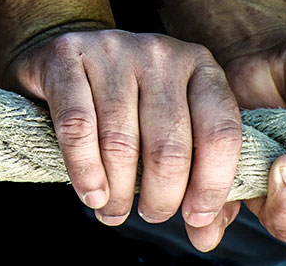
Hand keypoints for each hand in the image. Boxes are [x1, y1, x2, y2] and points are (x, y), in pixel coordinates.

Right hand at [2, 29, 242, 250]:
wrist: (65, 56)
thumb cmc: (128, 102)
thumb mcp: (171, 128)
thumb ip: (198, 179)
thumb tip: (206, 235)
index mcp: (199, 66)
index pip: (220, 133)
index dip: (212, 186)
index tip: (195, 218)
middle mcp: (160, 52)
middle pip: (169, 147)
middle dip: (161, 198)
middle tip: (151, 214)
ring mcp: (112, 49)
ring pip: (121, 143)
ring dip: (118, 192)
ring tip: (113, 210)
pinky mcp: (67, 56)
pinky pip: (78, 127)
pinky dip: (84, 171)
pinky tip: (91, 193)